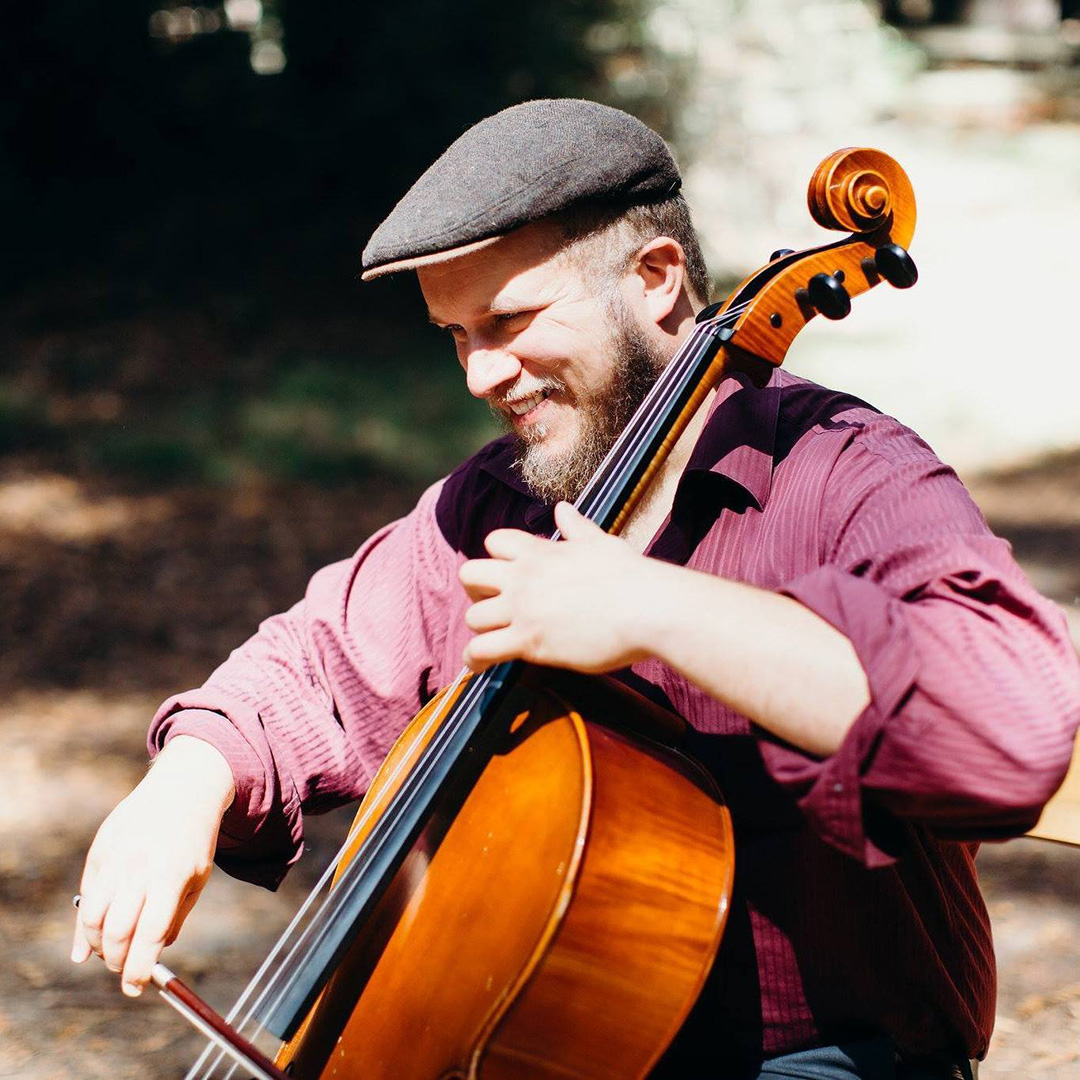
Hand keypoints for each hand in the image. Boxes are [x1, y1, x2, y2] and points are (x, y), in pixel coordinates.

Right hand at [71, 736, 234, 995]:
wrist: (181, 790)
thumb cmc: (193, 840)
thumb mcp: (197, 878)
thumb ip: (175, 916)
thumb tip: (153, 953)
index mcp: (170, 879)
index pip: (149, 936)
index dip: (139, 969)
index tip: (136, 989)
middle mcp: (139, 870)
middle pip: (115, 932)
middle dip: (115, 961)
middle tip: (121, 970)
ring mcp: (115, 859)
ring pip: (91, 917)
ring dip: (95, 944)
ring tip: (107, 952)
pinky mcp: (99, 851)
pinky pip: (86, 895)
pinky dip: (84, 922)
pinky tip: (86, 940)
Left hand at [459, 501, 661, 673]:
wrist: (647, 609)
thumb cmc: (630, 576)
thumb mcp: (600, 542)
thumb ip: (576, 527)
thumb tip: (562, 508)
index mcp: (540, 551)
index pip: (495, 541)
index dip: (496, 557)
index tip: (506, 574)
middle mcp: (524, 577)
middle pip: (470, 574)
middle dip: (475, 590)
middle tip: (490, 604)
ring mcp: (523, 610)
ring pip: (473, 616)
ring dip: (480, 629)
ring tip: (490, 640)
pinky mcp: (529, 642)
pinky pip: (482, 650)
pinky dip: (475, 660)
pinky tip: (479, 666)